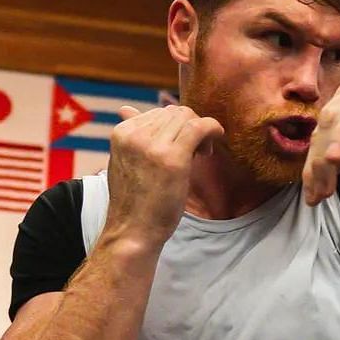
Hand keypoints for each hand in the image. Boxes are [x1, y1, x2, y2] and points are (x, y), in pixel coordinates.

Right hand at [106, 105, 222, 246]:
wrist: (133, 230)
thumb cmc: (134, 200)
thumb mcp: (126, 161)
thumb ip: (132, 136)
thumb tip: (126, 109)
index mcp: (122, 133)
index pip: (159, 112)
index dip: (178, 126)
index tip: (185, 146)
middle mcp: (134, 134)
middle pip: (176, 113)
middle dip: (192, 127)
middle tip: (199, 151)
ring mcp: (152, 145)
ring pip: (188, 118)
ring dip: (202, 132)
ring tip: (202, 154)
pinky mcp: (172, 158)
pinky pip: (200, 127)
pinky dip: (214, 128)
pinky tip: (218, 138)